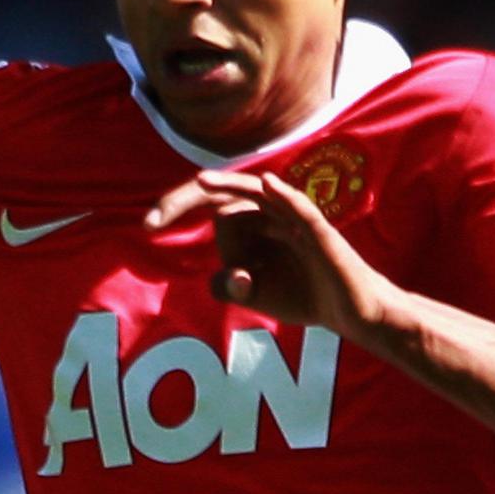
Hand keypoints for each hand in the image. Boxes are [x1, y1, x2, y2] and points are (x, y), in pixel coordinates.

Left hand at [146, 169, 391, 339]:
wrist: (347, 311)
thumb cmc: (304, 295)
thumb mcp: (256, 295)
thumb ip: (230, 287)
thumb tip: (224, 277)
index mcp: (255, 226)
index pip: (214, 209)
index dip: (180, 210)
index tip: (147, 224)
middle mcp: (272, 216)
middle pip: (231, 195)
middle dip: (192, 198)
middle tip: (156, 212)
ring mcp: (296, 219)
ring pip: (262, 195)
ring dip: (233, 187)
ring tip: (202, 182)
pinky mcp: (319, 231)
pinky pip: (301, 208)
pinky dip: (284, 195)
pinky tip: (266, 185)